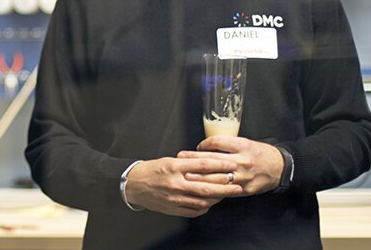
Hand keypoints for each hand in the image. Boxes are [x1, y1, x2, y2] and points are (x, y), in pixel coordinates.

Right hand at [125, 157, 242, 216]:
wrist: (133, 185)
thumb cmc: (151, 170)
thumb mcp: (168, 160)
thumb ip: (186, 163)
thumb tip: (206, 164)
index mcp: (174, 167)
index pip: (202, 165)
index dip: (219, 165)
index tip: (231, 165)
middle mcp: (175, 183)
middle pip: (206, 186)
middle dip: (225, 186)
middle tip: (237, 183)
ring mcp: (175, 198)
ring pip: (203, 200)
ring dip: (218, 197)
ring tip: (228, 193)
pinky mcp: (174, 209)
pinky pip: (195, 210)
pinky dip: (206, 206)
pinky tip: (211, 202)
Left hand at [177, 136, 283, 195]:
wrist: (280, 168)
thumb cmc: (260, 153)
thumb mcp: (245, 143)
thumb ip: (227, 145)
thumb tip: (205, 147)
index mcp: (242, 146)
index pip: (217, 143)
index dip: (204, 144)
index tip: (195, 147)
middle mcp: (243, 161)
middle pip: (214, 160)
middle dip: (195, 162)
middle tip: (180, 161)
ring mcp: (244, 177)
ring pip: (218, 178)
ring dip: (200, 178)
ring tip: (186, 176)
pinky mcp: (245, 189)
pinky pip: (226, 191)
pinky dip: (213, 190)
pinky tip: (202, 190)